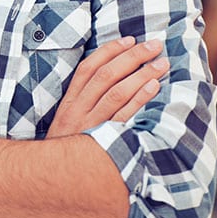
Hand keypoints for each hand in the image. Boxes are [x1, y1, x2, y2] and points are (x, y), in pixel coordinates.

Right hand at [47, 36, 167, 138]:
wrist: (55, 178)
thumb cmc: (68, 145)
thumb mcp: (69, 119)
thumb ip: (85, 99)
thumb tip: (112, 75)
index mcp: (70, 101)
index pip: (88, 68)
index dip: (109, 51)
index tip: (129, 39)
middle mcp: (79, 110)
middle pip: (106, 76)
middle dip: (132, 57)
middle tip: (154, 46)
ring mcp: (91, 124)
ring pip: (117, 93)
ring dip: (141, 75)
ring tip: (161, 64)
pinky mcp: (104, 140)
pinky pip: (124, 116)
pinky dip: (139, 99)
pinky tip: (154, 87)